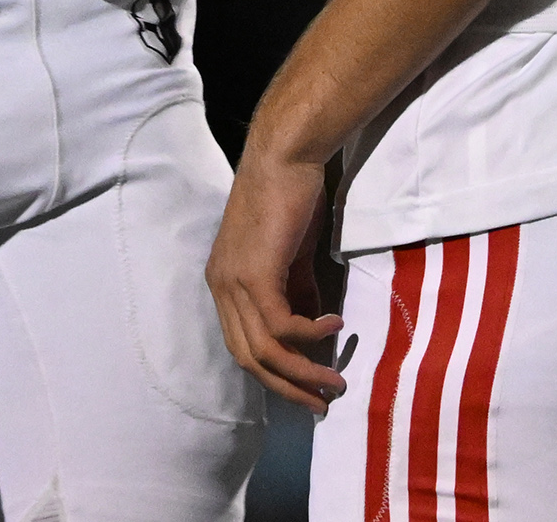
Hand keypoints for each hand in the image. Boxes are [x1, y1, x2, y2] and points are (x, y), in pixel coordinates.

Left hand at [208, 148, 344, 412]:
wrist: (285, 154)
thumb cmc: (291, 196)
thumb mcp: (292, 254)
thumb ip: (297, 291)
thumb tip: (312, 329)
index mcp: (224, 282)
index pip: (242, 345)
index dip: (274, 372)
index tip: (306, 388)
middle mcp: (220, 286)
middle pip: (248, 359)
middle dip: (287, 387)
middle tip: (322, 402)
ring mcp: (234, 281)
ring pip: (264, 349)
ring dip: (303, 371)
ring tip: (335, 380)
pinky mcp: (255, 273)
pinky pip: (280, 324)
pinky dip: (310, 334)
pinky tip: (335, 326)